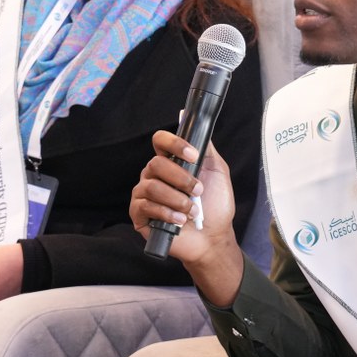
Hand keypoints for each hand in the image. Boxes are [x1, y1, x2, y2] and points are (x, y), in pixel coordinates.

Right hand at [131, 131, 245, 306]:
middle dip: (181, 178)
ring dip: (177, 199)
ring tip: (192, 210)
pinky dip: (166, 213)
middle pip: (156, 164)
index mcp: (170, 162)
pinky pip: (145, 206)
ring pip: (151, 186)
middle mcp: (154, 175)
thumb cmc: (215, 205)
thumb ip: (205, 147)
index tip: (193, 155)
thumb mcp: (217, 172)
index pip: (160, 141)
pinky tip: (180, 221)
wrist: (213, 238)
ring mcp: (145, 194)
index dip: (174, 144)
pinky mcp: (139, 215)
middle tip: (198, 190)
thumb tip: (188, 117)